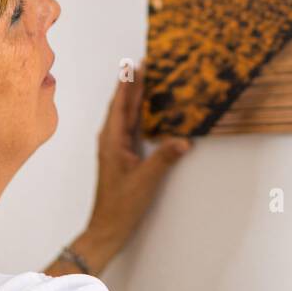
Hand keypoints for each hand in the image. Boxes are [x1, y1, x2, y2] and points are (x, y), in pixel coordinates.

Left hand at [79, 64, 191, 270]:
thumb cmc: (122, 205)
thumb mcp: (146, 180)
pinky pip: (129, 126)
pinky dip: (137, 113)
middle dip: (132, 84)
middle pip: (122, 105)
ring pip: (125, 115)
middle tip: (145, 64)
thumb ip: (164, 158)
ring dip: (134, 96)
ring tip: (146, 79)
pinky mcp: (120, 155)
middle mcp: (110, 139)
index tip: (137, 64)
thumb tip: (184, 140)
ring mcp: (114, 147)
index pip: (121, 105)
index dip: (129, 83)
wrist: (108, 227)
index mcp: (112, 140)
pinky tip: (145, 109)